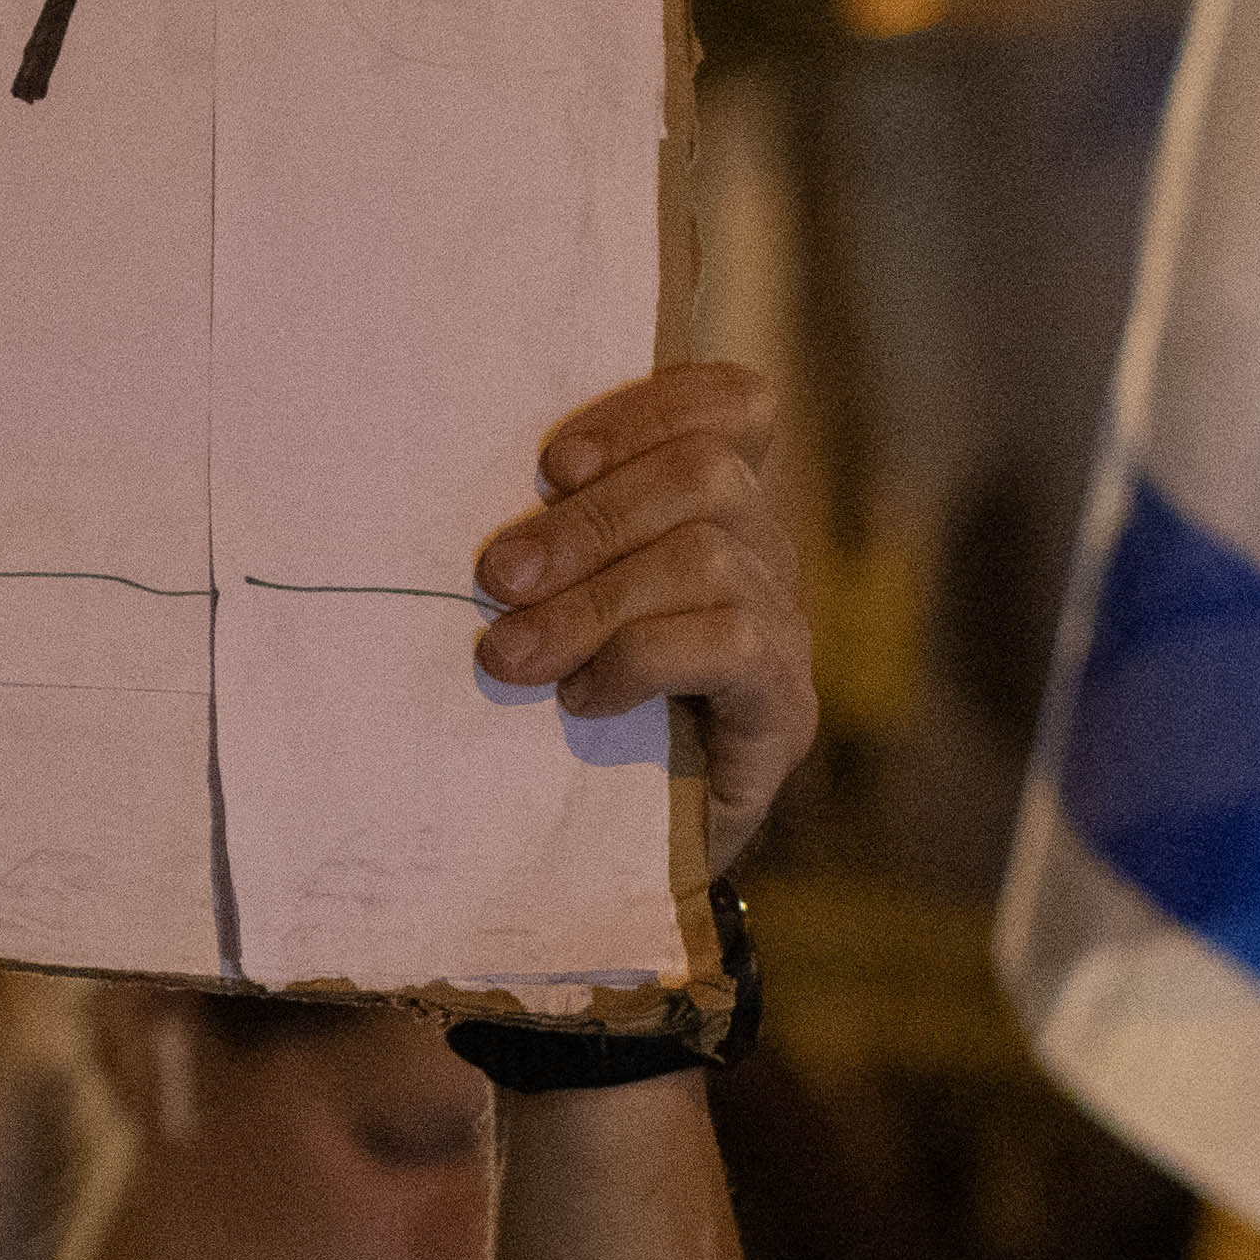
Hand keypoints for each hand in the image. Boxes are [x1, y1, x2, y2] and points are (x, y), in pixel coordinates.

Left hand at [476, 365, 820, 867]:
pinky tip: (584, 699)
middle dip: (588, 520)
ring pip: (709, 558)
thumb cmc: (561, 709)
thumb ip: (543, 547)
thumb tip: (476, 522)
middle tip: (495, 577)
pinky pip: (731, 645)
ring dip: (593, 601)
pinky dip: (642, 659)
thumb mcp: (547, 606)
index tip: (553, 462)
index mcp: (710, 505)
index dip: (651, 410)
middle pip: (706, 475)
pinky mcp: (783, 707)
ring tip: (511, 656)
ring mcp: (782, 627)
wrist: (617, 854)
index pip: (731, 405)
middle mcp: (761, 552)